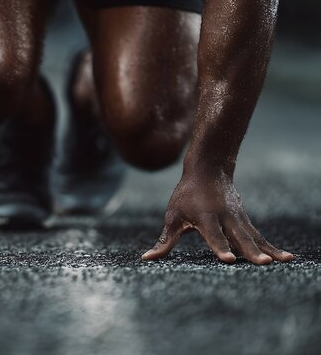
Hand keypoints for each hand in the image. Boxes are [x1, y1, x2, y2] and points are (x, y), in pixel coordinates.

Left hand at [142, 171, 293, 264]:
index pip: (213, 235)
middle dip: (250, 251)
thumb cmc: (186, 196)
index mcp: (205, 216)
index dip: (220, 247)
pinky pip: (259, 236)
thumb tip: (147, 259)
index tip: (228, 260)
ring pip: (254, 236)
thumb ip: (164, 241)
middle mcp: (225, 216)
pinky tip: (285, 257)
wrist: (209, 168)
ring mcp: (238, 218)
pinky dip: (271, 246)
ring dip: (268, 249)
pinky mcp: (246, 220)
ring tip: (284, 261)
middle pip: (239, 236)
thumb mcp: (173, 216)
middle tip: (262, 264)